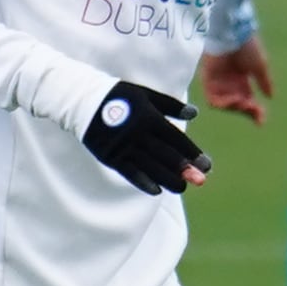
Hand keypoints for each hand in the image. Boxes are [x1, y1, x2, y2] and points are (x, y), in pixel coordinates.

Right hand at [81, 80, 210, 193]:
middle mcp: (137, 133)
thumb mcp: (145, 94)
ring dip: (167, 179)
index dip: (191, 152)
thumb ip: (170, 105)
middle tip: (201, 180)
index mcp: (148, 117)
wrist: (81, 101)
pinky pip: (129, 172)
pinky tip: (157, 190)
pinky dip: (143, 182)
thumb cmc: (118, 96)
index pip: (175, 138)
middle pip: (165, 155)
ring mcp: (123, 147)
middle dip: (184, 169)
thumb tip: (194, 113)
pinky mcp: (110, 156)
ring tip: (182, 187)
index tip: (206, 164)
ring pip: (149, 166)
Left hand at [198, 38, 271, 124]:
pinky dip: (222, 103)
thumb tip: (271, 97)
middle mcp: (230, 84)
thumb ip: (265, 82)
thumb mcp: (260, 67)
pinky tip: (232, 100)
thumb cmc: (248, 47)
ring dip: (235, 108)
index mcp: (243, 81)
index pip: (248, 101)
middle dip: (246, 111)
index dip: (255, 112)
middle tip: (254, 109)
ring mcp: (218, 82)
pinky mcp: (208, 79)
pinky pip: (212, 98)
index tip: (261, 121)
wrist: (234, 33)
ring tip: (243, 103)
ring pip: (225, 104)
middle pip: (237, 105)